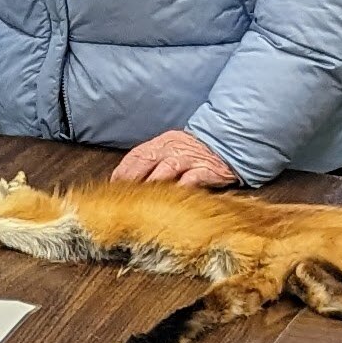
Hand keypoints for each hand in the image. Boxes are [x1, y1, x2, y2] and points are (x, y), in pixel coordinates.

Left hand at [111, 130, 237, 189]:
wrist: (229, 141)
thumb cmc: (197, 150)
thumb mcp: (173, 147)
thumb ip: (155, 160)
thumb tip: (131, 179)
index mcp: (162, 143)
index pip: (136, 155)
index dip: (122, 171)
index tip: (112, 187)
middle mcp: (173, 149)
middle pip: (146, 162)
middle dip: (131, 180)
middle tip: (121, 197)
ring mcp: (189, 159)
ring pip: (165, 170)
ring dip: (151, 185)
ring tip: (141, 202)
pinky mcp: (205, 170)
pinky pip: (190, 180)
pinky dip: (179, 189)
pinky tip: (171, 200)